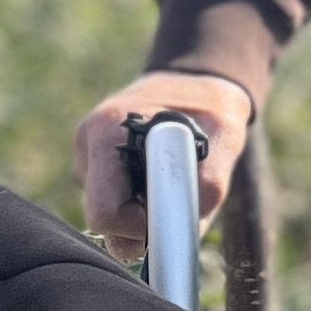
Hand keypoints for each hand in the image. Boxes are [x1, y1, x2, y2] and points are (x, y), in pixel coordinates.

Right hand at [73, 68, 252, 249]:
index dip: (140, 226)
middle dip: (140, 226)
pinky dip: (136, 204)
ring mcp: (86, 154)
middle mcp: (88, 141)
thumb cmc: (211, 104)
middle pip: (102, 220)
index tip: (170, 212)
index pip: (105, 212)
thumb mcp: (225, 136)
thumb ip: (209, 183)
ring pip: (109, 215)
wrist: (195, 82)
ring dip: (142, 214)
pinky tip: (155, 179)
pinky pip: (113, 204)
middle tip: (175, 205)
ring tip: (169, 183)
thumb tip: (187, 228)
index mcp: (108, 128)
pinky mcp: (92, 165)